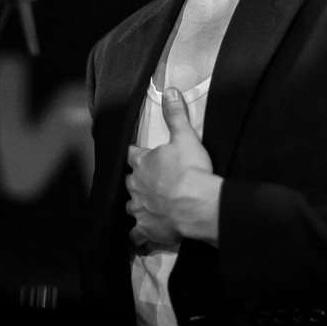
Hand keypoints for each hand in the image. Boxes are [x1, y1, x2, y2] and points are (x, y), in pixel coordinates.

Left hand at [126, 87, 220, 247]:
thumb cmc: (191, 170)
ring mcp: (139, 209)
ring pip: (130, 207)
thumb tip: (169, 89)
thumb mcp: (186, 137)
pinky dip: (138, 235)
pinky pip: (136, 235)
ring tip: (145, 206)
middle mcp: (135, 186)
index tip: (138, 154)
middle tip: (149, 182)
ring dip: (136, 206)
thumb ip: (176, 115)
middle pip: (130, 182)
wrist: (197, 205)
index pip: (131, 154)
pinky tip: (142, 236)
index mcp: (142, 162)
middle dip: (136, 182)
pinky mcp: (146, 229)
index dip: (136, 154)